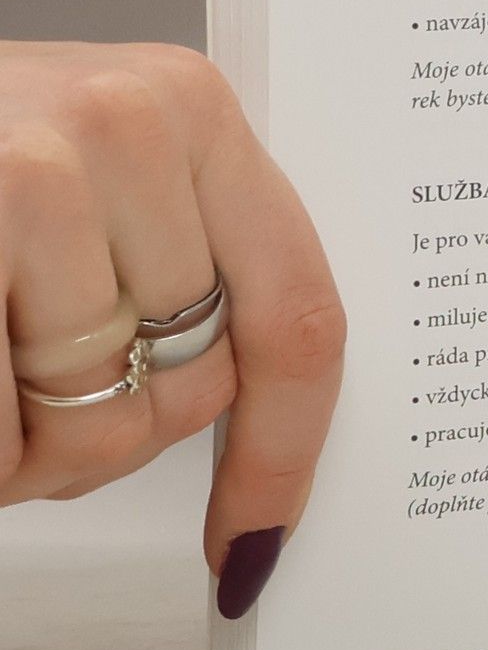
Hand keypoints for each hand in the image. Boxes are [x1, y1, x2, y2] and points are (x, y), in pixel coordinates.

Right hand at [0, 42, 343, 617]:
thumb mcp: (86, 174)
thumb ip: (173, 260)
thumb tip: (247, 426)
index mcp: (191, 108)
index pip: (297, 311)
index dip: (283, 450)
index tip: (259, 541)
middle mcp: (130, 122)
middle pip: (187, 392)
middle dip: (102, 438)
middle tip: (21, 394)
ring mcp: (35, 173)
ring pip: (86, 428)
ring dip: (14, 450)